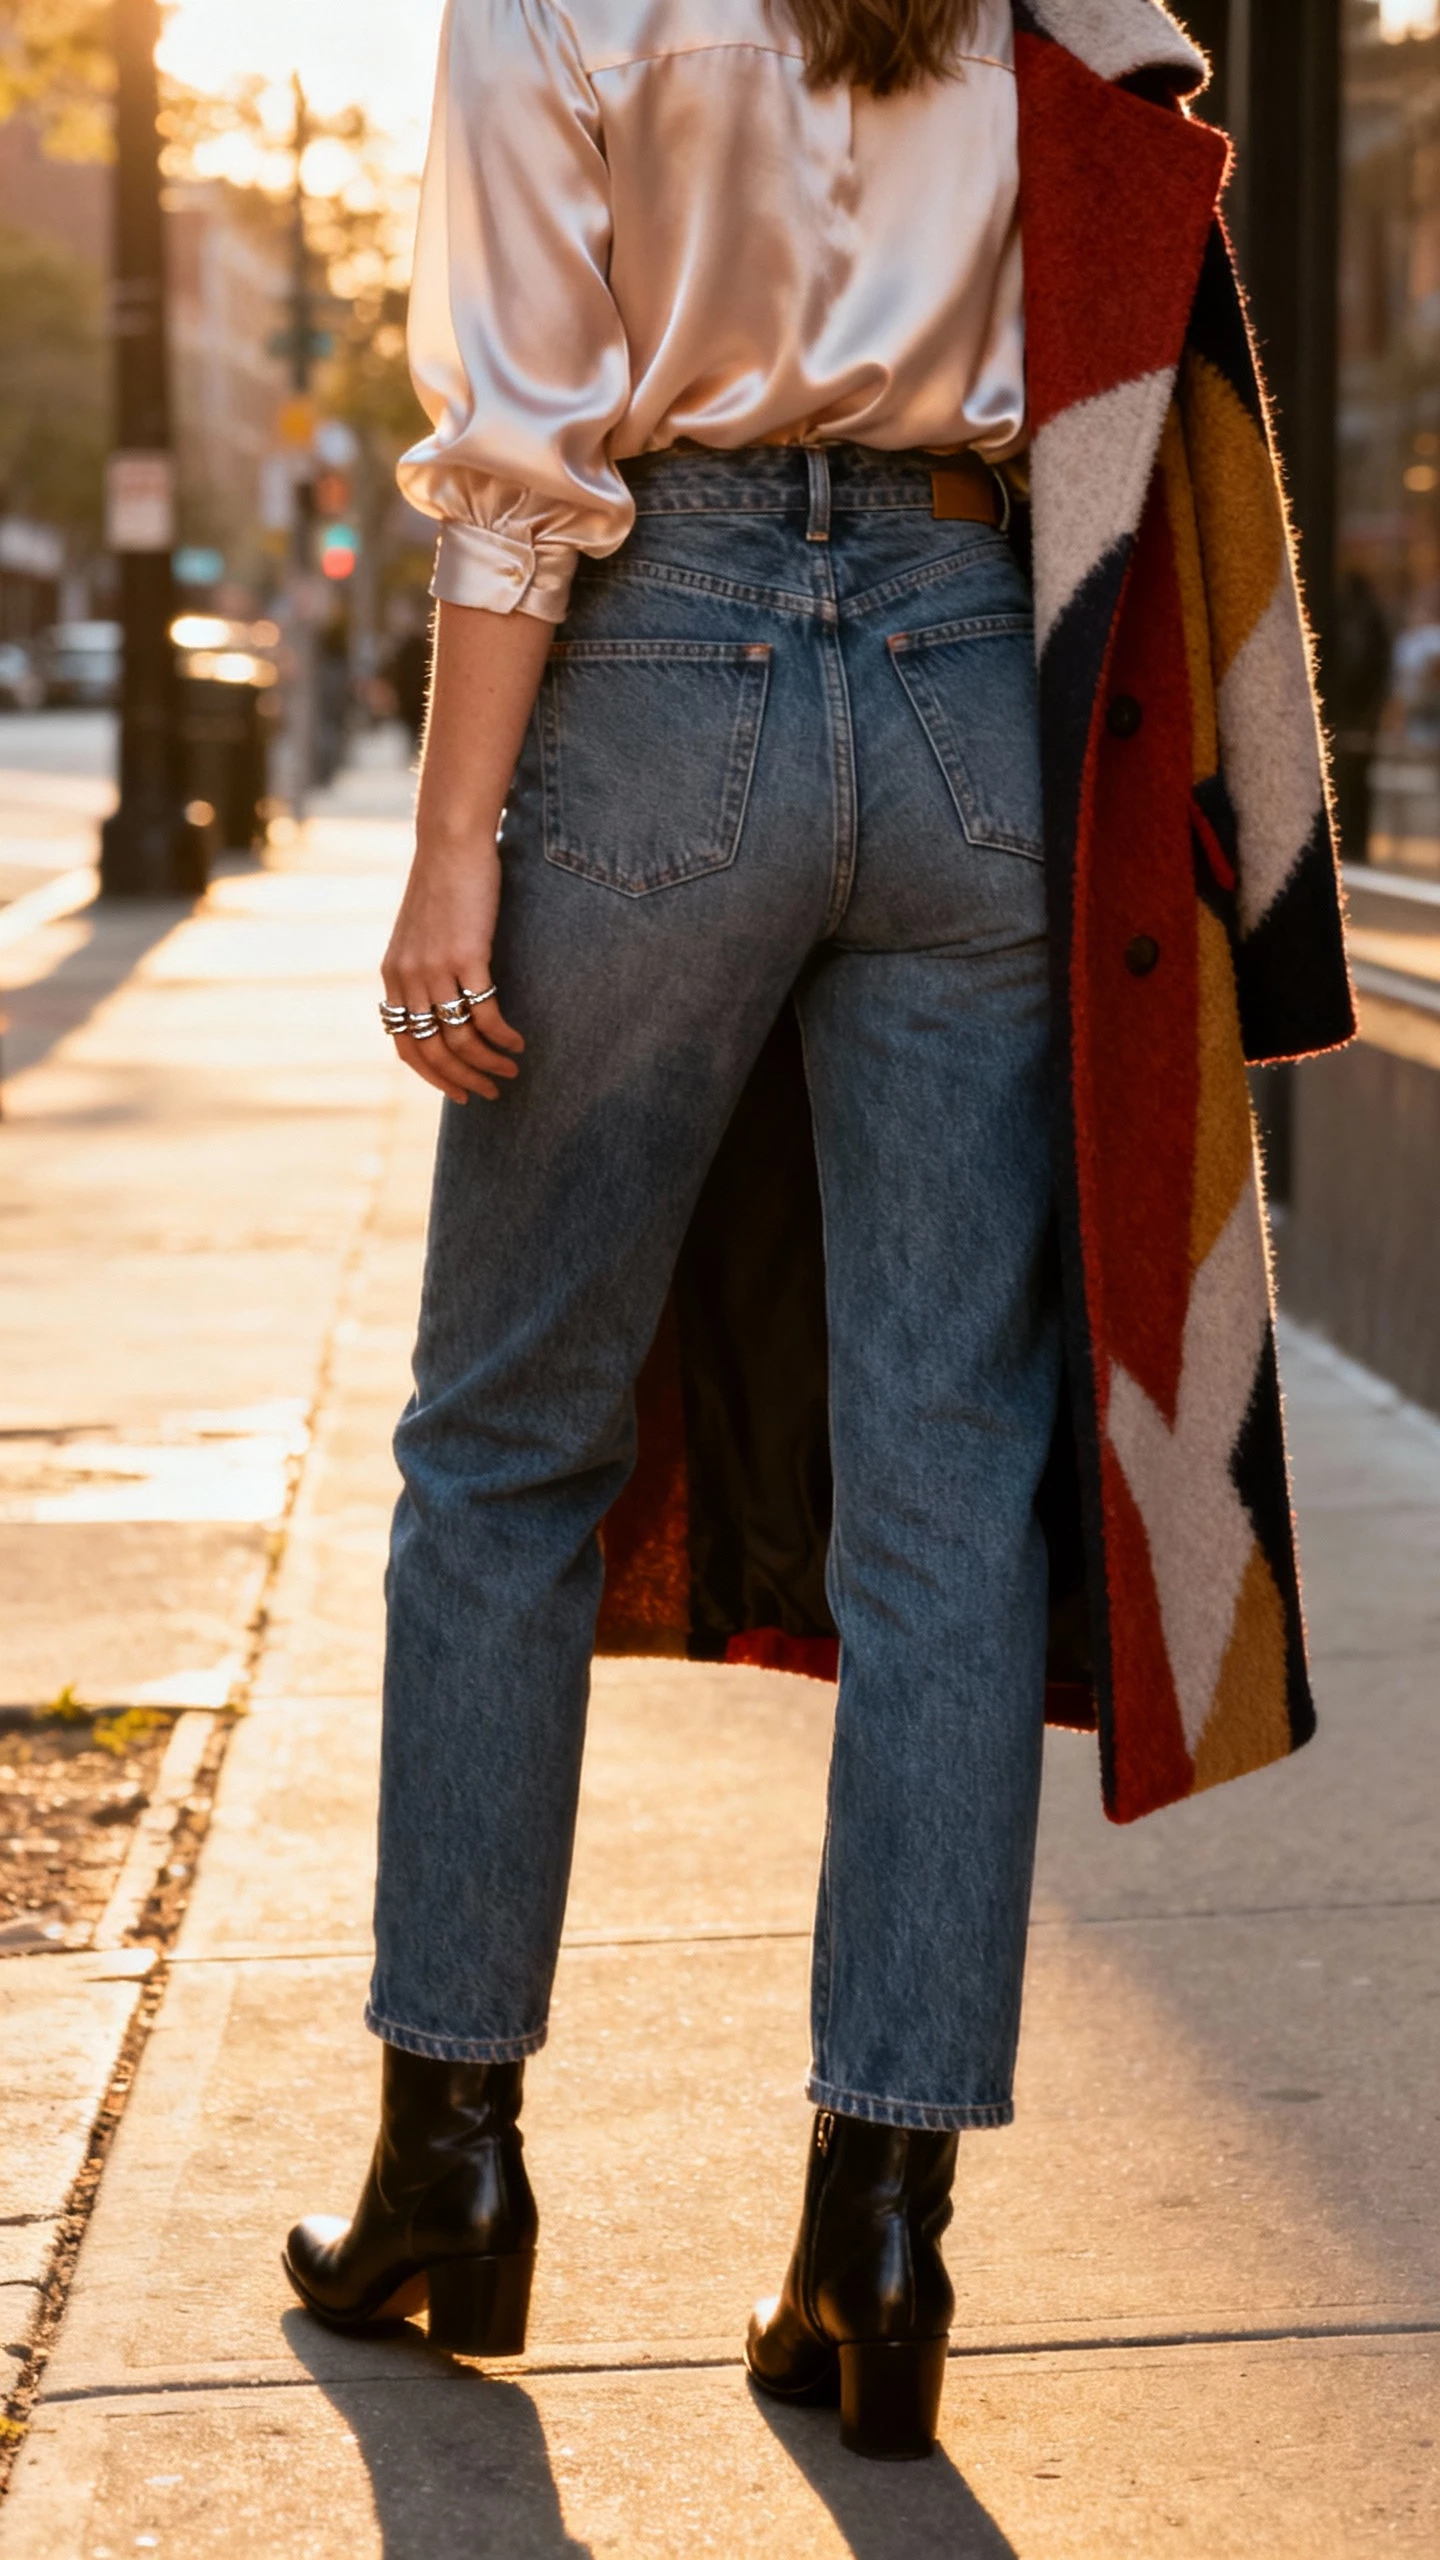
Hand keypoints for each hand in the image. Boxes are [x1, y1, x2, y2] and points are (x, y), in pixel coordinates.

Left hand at [378, 596, 551, 1102]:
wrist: (450, 844)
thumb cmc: (444, 887)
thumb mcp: (421, 935)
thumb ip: (425, 972)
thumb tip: (444, 1007)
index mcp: (393, 977)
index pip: (405, 1045)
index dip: (432, 1076)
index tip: (458, 1093)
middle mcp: (408, 979)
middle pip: (432, 1051)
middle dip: (462, 1080)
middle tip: (490, 1093)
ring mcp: (434, 969)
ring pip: (459, 1038)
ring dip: (488, 1063)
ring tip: (511, 1070)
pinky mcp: (466, 957)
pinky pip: (484, 1013)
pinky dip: (502, 1036)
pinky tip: (518, 1042)